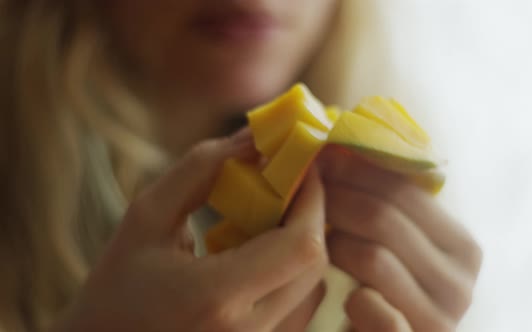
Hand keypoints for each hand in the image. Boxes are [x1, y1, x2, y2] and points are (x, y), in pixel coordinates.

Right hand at [52, 132, 328, 331]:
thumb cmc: (116, 286)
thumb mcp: (147, 216)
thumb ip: (201, 169)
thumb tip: (255, 138)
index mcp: (216, 298)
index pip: (301, 244)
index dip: (312, 199)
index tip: (300, 167)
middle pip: (314, 265)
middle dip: (310, 216)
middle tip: (287, 186)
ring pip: (312, 287)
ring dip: (301, 245)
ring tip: (270, 221)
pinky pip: (299, 309)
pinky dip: (291, 274)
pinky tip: (260, 257)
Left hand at [319, 147, 482, 331]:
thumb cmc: (387, 294)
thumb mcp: (397, 247)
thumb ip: (389, 208)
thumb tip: (345, 149)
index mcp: (461, 245)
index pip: (404, 189)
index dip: (356, 170)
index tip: (319, 156)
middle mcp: (461, 280)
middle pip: (384, 218)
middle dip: (334, 199)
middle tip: (299, 188)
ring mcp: (441, 316)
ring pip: (373, 256)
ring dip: (332, 244)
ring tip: (309, 236)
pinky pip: (372, 307)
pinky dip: (351, 297)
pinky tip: (342, 293)